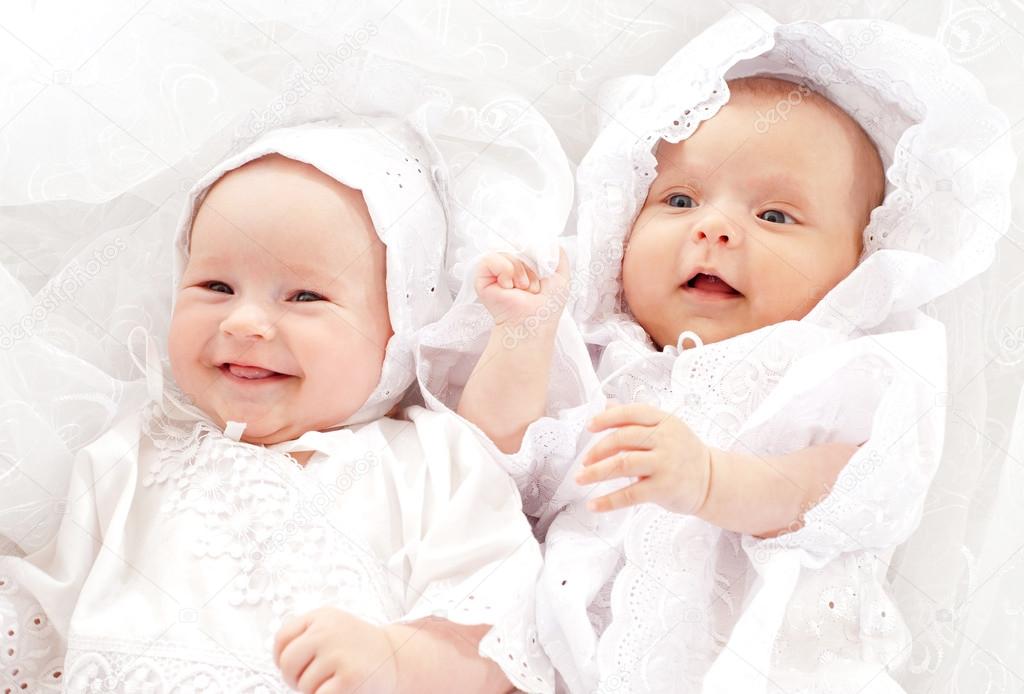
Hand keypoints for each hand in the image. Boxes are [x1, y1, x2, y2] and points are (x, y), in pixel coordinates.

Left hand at [274, 607, 397, 693]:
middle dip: (296, 679)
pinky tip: (343, 688)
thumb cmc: (356, 649)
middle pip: (286, 664)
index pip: (282, 639)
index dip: (284, 658)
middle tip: (316, 679)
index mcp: (321, 616)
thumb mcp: (331, 628)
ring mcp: (338, 653)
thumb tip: (278, 659)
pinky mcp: (348, 678)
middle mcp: (328, 630)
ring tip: (337, 679)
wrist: (396, 659)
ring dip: (316, 690)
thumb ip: (304, 635)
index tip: (301, 664)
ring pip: (303, 685)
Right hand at [473, 249, 568, 328]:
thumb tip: (547, 240)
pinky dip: (504, 270)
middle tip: (532, 286)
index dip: (532, 250)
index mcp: (524, 268)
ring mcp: (495, 273)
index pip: (525, 245)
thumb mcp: (562, 276)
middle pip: (516, 246)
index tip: (540, 266)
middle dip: (529, 265)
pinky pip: (490, 259)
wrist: (533, 323)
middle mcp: (509, 269)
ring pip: (506, 252)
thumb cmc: (547, 307)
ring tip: (522, 289)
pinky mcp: (482, 278)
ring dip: (519, 271)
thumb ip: (557, 255)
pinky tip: (507, 286)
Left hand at [576, 403, 711, 514]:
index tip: (590, 426)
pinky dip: (608, 501)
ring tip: (581, 478)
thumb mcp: (664, 429)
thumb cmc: (683, 453)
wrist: (712, 480)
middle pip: (623, 438)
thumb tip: (607, 406)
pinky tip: (594, 504)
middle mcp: (665, 439)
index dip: (607, 418)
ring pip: (622, 464)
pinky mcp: (663, 488)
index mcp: (665, 421)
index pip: (631, 413)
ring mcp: (665, 463)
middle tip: (584, 460)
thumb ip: (635, 420)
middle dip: (598, 450)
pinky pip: (629, 494)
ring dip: (596, 472)